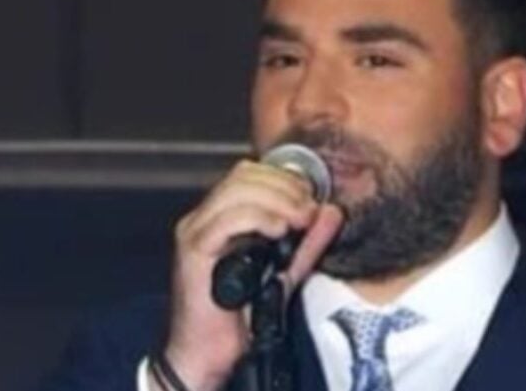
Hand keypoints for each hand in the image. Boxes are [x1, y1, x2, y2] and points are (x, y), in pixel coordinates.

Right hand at [160, 159, 343, 390]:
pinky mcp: (193, 249)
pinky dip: (257, 218)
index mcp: (222, 216)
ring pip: (236, 190)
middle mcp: (204, 217)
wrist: (210, 351)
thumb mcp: (286, 271)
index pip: (251, 173)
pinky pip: (226, 220)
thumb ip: (309, 243)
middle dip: (284, 187)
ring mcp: (195, 230)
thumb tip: (332, 211)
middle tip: (309, 210)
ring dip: (276, 199)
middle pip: (244, 175)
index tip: (312, 198)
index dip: (285, 179)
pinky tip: (278, 231)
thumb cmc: (240, 314)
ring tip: (299, 219)